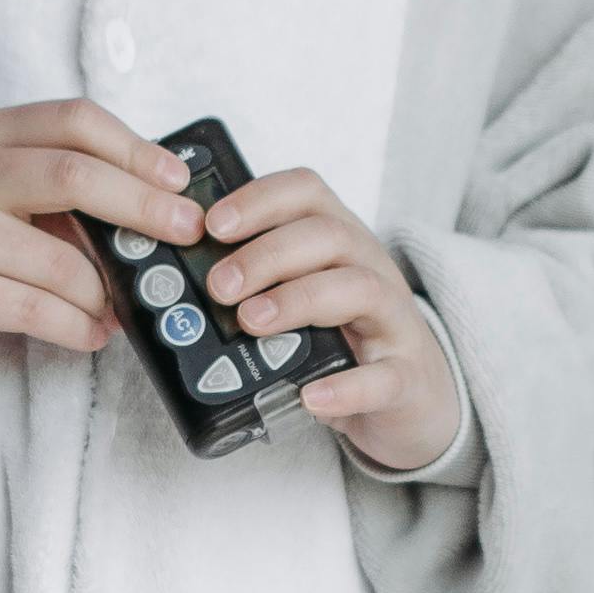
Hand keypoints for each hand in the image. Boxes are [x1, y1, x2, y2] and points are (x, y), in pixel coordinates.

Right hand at [0, 101, 192, 366]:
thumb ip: (42, 182)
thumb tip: (140, 208)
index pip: (73, 121)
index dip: (136, 148)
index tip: (177, 180)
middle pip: (76, 176)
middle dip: (145, 209)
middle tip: (184, 234)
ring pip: (64, 260)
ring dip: (109, 290)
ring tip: (124, 306)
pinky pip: (37, 309)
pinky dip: (78, 327)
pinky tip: (91, 333)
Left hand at [198, 166, 461, 473]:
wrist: (415, 398)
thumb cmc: (345, 342)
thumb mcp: (304, 299)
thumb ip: (258, 286)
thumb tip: (178, 285)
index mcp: (340, 244)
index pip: (307, 194)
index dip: (260, 199)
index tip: (213, 224)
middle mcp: (371, 270)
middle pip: (328, 236)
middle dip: (267, 254)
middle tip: (220, 286)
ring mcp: (394, 323)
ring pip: (359, 289)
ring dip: (298, 300)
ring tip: (252, 323)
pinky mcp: (407, 378)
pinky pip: (382, 377)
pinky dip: (346, 386)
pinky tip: (311, 397)